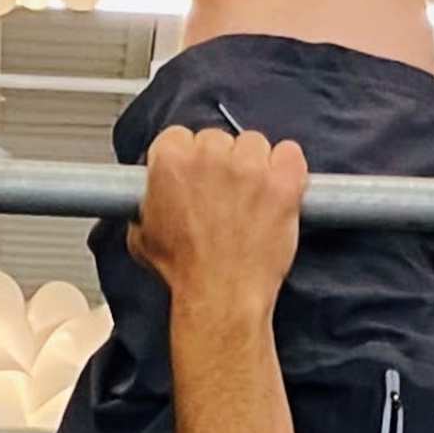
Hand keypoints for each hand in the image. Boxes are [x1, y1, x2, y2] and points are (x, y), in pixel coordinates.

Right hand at [131, 124, 306, 315]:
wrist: (220, 296)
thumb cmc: (186, 272)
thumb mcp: (143, 237)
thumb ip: (146, 205)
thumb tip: (149, 200)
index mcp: (171, 161)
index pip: (179, 136)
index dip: (188, 158)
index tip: (196, 175)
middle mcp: (209, 156)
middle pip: (219, 138)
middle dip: (222, 163)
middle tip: (224, 195)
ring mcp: (249, 166)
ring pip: (254, 144)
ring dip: (254, 165)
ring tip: (251, 199)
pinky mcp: (282, 181)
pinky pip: (290, 153)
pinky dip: (287, 168)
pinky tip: (278, 190)